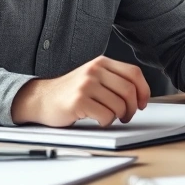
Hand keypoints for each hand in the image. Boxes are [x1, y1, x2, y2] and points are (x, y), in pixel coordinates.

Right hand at [11, 56, 150, 126]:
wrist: (41, 98)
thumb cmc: (71, 91)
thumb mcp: (93, 76)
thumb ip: (114, 79)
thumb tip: (141, 94)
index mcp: (101, 62)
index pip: (134, 73)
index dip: (144, 90)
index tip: (143, 102)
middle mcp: (94, 70)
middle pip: (129, 90)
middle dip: (133, 108)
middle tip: (127, 115)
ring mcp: (86, 85)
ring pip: (119, 105)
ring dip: (119, 116)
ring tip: (111, 117)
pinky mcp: (79, 101)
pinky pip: (106, 116)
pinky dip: (107, 122)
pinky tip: (99, 120)